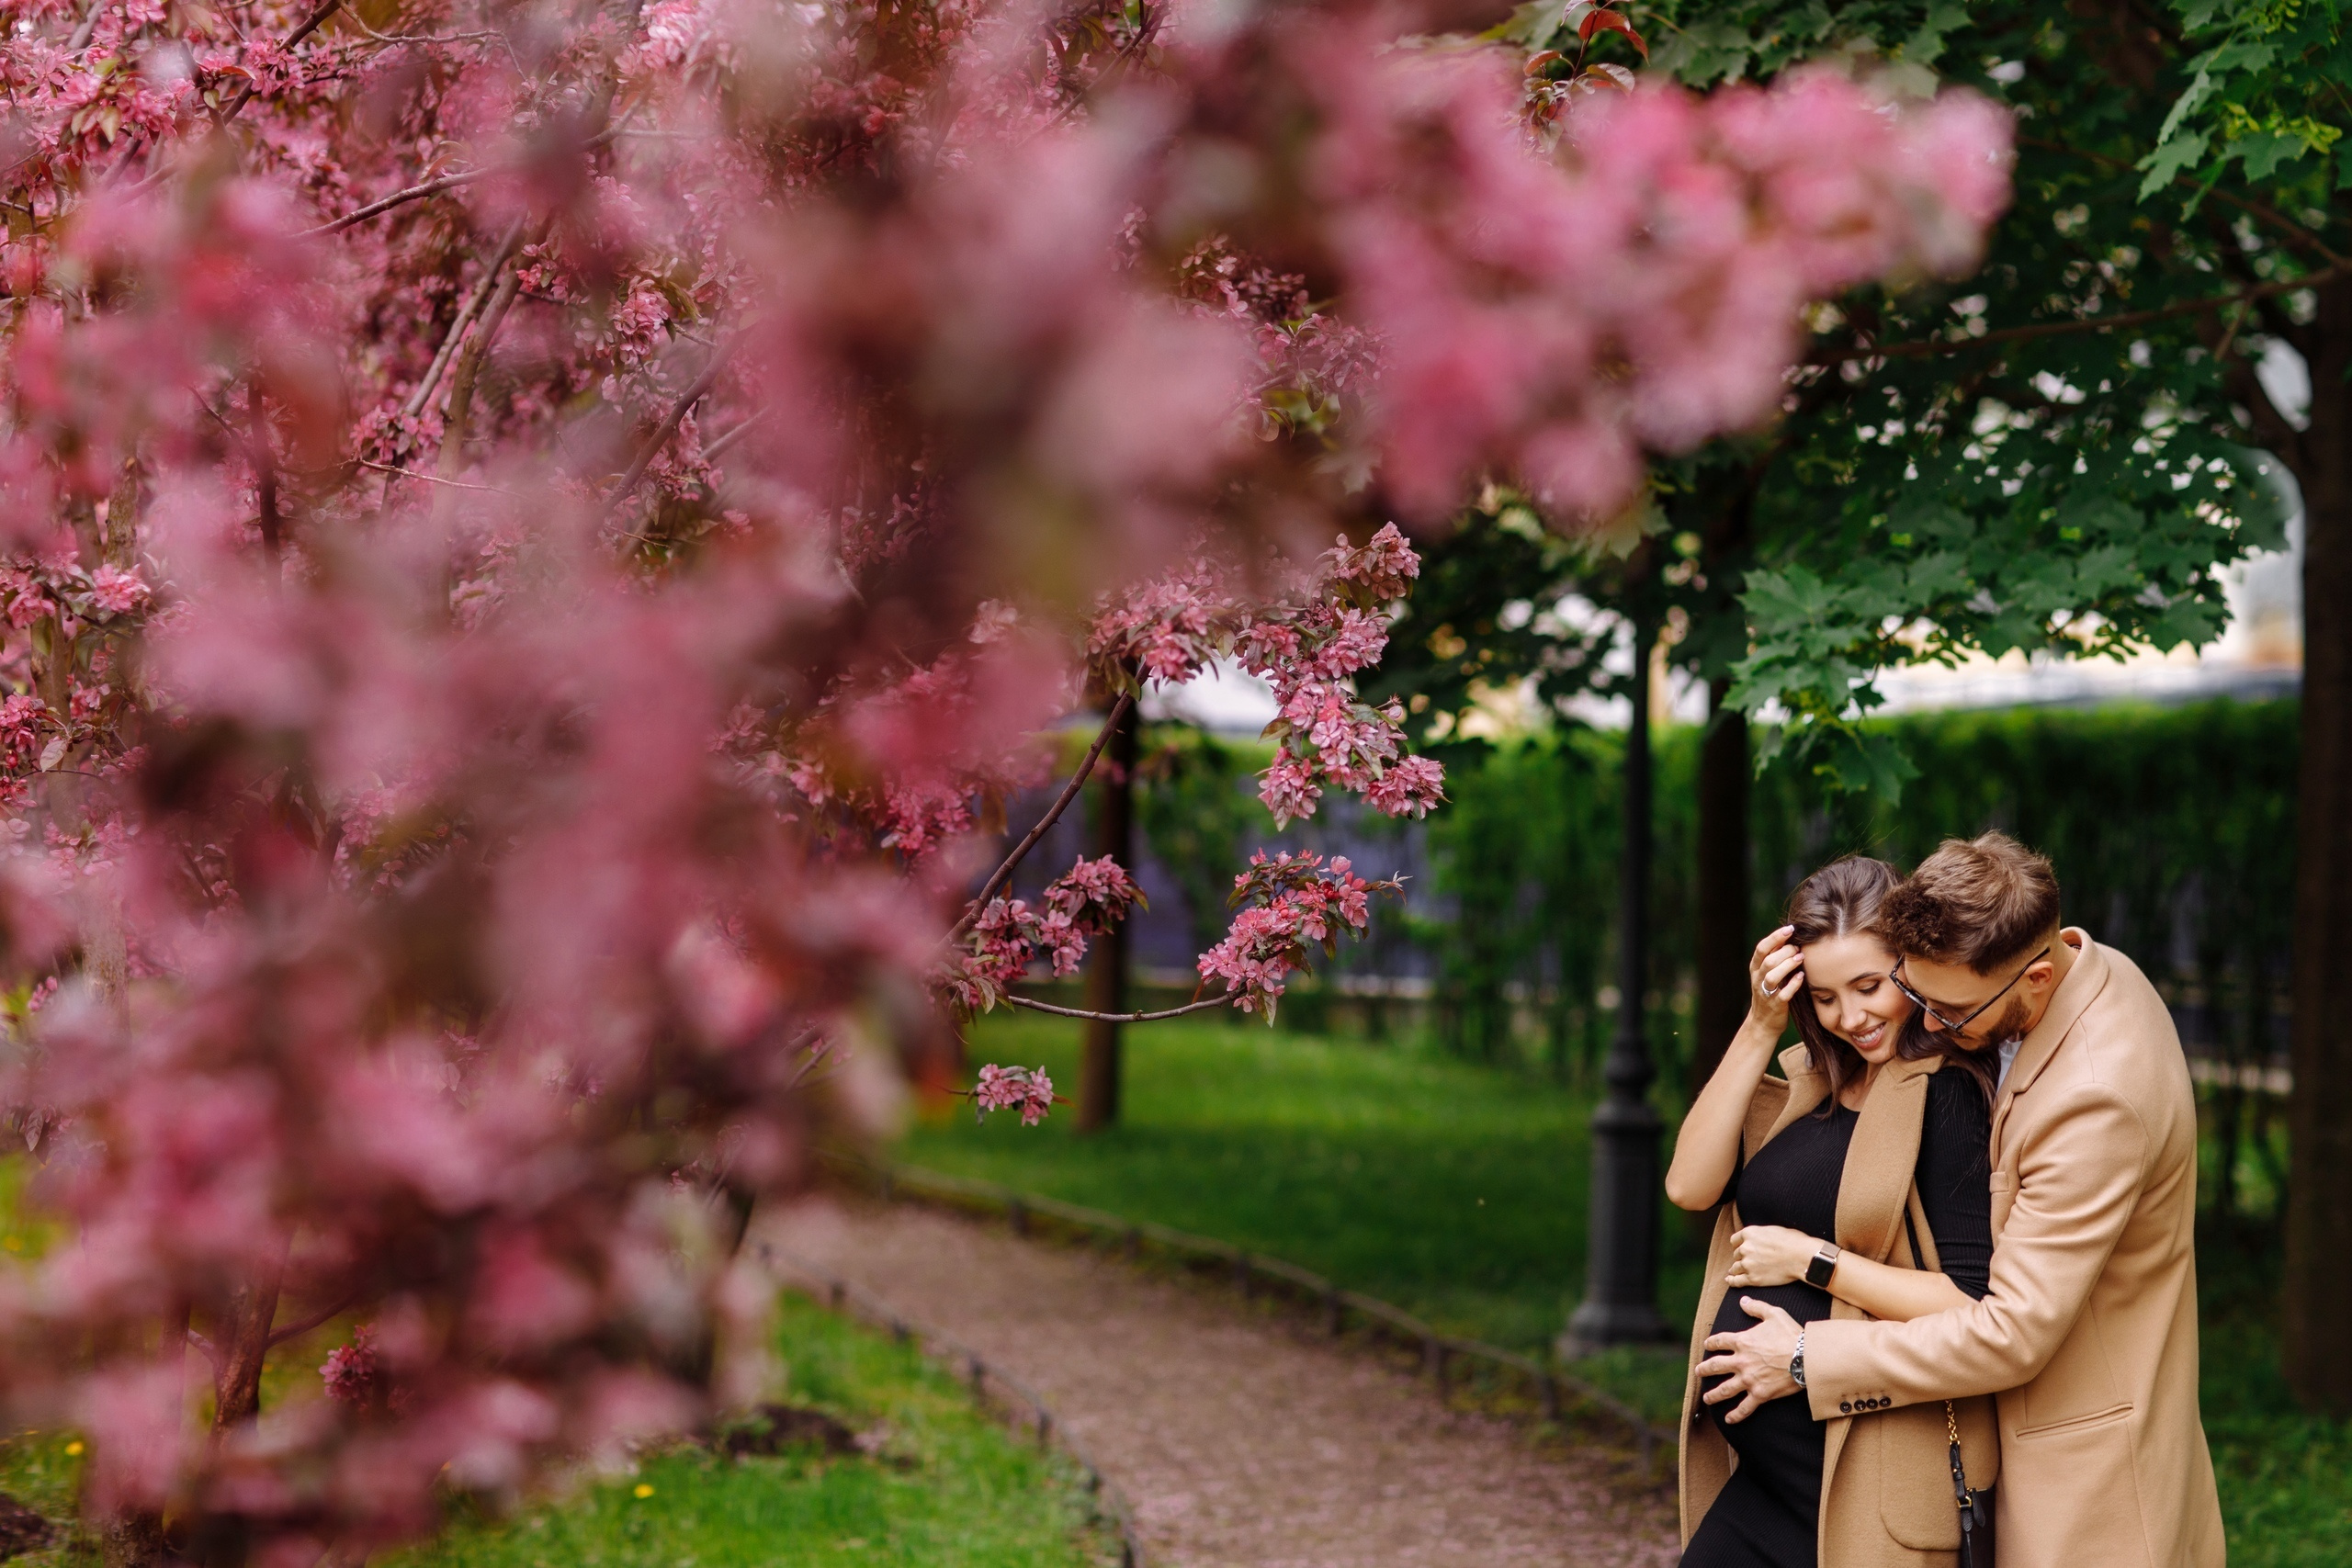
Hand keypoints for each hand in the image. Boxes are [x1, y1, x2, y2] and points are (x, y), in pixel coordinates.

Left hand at [1695, 1298, 1803, 1423]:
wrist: (1806, 1358)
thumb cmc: (1791, 1335)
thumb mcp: (1773, 1314)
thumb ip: (1756, 1307)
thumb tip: (1743, 1300)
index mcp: (1742, 1342)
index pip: (1720, 1341)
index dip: (1712, 1342)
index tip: (1707, 1344)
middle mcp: (1741, 1362)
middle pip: (1715, 1366)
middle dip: (1704, 1369)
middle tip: (1698, 1372)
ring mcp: (1749, 1379)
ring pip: (1725, 1389)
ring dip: (1714, 1394)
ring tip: (1706, 1398)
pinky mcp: (1760, 1394)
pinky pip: (1745, 1407)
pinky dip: (1736, 1415)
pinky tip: (1728, 1420)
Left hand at [1725, 1226, 1821, 1289]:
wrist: (1801, 1257)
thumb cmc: (1793, 1241)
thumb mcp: (1772, 1230)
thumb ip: (1759, 1236)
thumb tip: (1759, 1240)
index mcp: (1749, 1233)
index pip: (1735, 1240)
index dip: (1739, 1245)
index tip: (1742, 1249)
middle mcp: (1745, 1248)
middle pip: (1736, 1254)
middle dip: (1742, 1257)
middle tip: (1749, 1261)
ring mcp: (1747, 1264)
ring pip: (1735, 1268)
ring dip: (1736, 1269)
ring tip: (1735, 1272)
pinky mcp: (1753, 1279)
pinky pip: (1737, 1281)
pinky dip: (1732, 1281)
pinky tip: (1729, 1281)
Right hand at [1746, 926, 1803, 1034]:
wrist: (1763, 1023)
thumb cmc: (1770, 993)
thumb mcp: (1766, 974)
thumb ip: (1774, 958)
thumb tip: (1789, 937)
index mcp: (1755, 968)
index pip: (1761, 948)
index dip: (1775, 937)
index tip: (1790, 929)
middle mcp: (1758, 979)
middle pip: (1768, 960)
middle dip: (1785, 951)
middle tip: (1798, 948)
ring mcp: (1766, 993)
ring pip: (1772, 976)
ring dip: (1788, 965)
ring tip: (1800, 958)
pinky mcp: (1776, 1005)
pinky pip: (1783, 994)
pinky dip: (1793, 985)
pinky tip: (1801, 977)